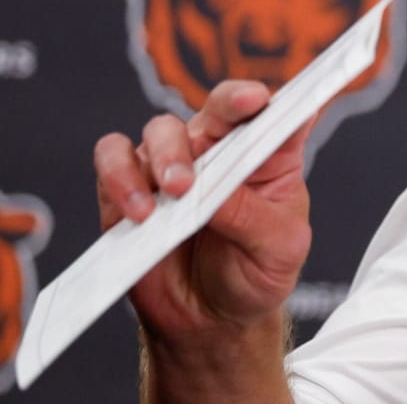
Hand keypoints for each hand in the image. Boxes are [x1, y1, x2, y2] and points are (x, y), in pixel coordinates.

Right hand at [93, 80, 316, 342]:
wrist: (209, 321)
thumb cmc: (255, 274)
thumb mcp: (277, 251)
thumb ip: (252, 216)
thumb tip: (217, 189)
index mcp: (270, 156)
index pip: (274, 112)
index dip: (267, 99)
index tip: (258, 100)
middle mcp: (223, 150)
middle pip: (219, 107)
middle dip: (215, 117)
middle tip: (210, 163)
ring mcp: (175, 164)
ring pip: (162, 130)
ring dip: (165, 156)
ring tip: (175, 195)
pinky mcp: (131, 187)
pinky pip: (114, 158)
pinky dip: (120, 176)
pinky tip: (139, 211)